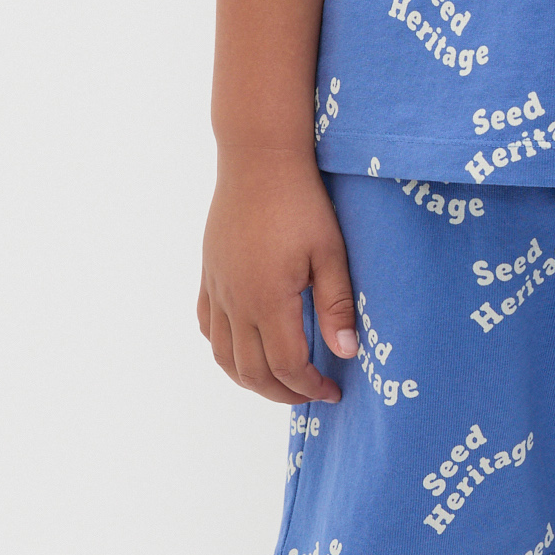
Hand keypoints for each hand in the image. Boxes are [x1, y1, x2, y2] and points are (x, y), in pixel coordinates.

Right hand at [198, 151, 357, 405]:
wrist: (259, 161)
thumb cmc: (301, 203)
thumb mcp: (331, 253)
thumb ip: (337, 306)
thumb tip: (346, 353)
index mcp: (268, 300)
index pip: (287, 365)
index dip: (310, 387)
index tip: (333, 392)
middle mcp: (236, 302)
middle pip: (252, 371)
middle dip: (283, 393)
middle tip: (311, 394)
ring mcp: (217, 289)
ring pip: (223, 356)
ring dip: (251, 379)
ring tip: (281, 382)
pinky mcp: (209, 275)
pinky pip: (208, 327)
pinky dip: (224, 350)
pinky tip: (245, 349)